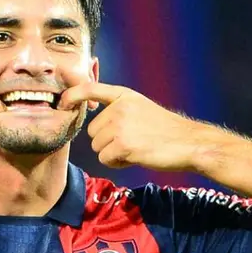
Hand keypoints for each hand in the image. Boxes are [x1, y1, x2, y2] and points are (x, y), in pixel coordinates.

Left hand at [58, 82, 200, 170]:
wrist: (189, 143)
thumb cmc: (167, 131)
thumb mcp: (142, 109)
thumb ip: (119, 111)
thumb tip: (96, 127)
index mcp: (124, 95)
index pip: (90, 88)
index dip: (72, 96)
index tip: (62, 104)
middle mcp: (120, 107)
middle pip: (92, 132)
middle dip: (106, 142)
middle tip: (132, 142)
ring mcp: (120, 125)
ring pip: (97, 147)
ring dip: (112, 154)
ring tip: (135, 149)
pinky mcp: (123, 144)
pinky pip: (105, 159)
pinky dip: (117, 163)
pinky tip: (135, 157)